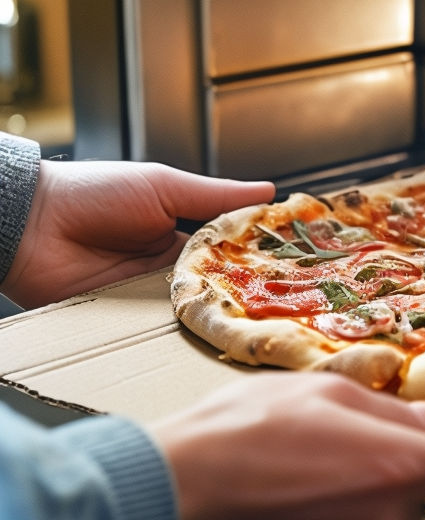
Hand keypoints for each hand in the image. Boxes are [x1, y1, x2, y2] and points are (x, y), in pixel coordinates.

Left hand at [1, 159, 273, 308]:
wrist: (30, 222)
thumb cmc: (93, 192)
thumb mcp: (164, 186)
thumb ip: (217, 196)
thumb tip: (268, 192)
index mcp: (182, 233)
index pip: (234, 249)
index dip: (263, 256)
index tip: (301, 263)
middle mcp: (169, 266)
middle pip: (221, 283)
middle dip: (250, 292)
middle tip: (292, 301)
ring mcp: (149, 294)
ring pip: (197, 307)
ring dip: (221, 312)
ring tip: (264, 322)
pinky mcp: (125, 318)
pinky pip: (162, 326)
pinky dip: (184, 328)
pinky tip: (215, 333)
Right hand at [152, 372, 424, 519]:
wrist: (175, 493)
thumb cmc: (244, 433)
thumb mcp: (329, 391)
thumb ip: (396, 411)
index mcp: (401, 468)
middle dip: (402, 456)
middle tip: (349, 430)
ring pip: (388, 508)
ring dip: (368, 484)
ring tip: (310, 457)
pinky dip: (340, 512)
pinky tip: (295, 489)